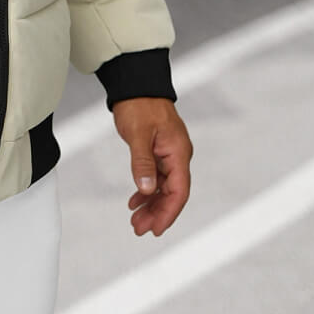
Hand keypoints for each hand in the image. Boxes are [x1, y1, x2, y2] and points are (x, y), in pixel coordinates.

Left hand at [111, 97, 192, 236]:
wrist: (136, 84)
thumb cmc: (139, 105)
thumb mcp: (138, 134)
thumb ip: (142, 162)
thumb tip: (147, 190)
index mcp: (178, 153)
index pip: (179, 191)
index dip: (168, 213)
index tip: (156, 229)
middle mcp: (177, 156)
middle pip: (171, 194)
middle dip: (157, 213)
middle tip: (138, 229)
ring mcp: (168, 154)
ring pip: (163, 188)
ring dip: (150, 205)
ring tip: (135, 221)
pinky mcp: (158, 152)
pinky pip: (156, 178)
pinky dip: (146, 191)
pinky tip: (135, 201)